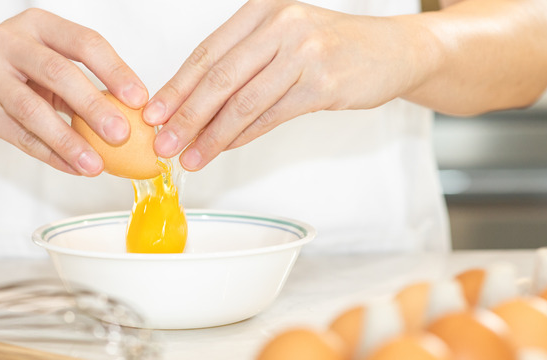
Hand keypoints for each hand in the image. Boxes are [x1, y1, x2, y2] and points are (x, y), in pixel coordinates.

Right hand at [0, 8, 147, 175]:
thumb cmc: (11, 69)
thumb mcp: (43, 62)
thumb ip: (79, 83)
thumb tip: (130, 117)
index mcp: (38, 25)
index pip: (84, 42)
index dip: (115, 70)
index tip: (140, 99)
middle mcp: (11, 43)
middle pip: (59, 73)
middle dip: (94, 105)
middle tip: (122, 134)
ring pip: (34, 110)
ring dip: (69, 140)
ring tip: (96, 165)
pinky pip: (19, 136)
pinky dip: (49, 155)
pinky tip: (73, 167)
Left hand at [143, 0, 426, 170]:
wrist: (393, 51)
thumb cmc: (331, 48)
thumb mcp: (282, 43)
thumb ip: (242, 67)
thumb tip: (193, 109)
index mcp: (261, 11)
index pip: (207, 53)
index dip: (176, 87)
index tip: (152, 115)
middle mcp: (280, 24)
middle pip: (219, 77)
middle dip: (186, 116)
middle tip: (163, 143)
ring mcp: (303, 52)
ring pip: (243, 101)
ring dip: (211, 135)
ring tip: (190, 157)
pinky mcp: (322, 82)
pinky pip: (271, 116)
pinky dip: (243, 136)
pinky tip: (224, 149)